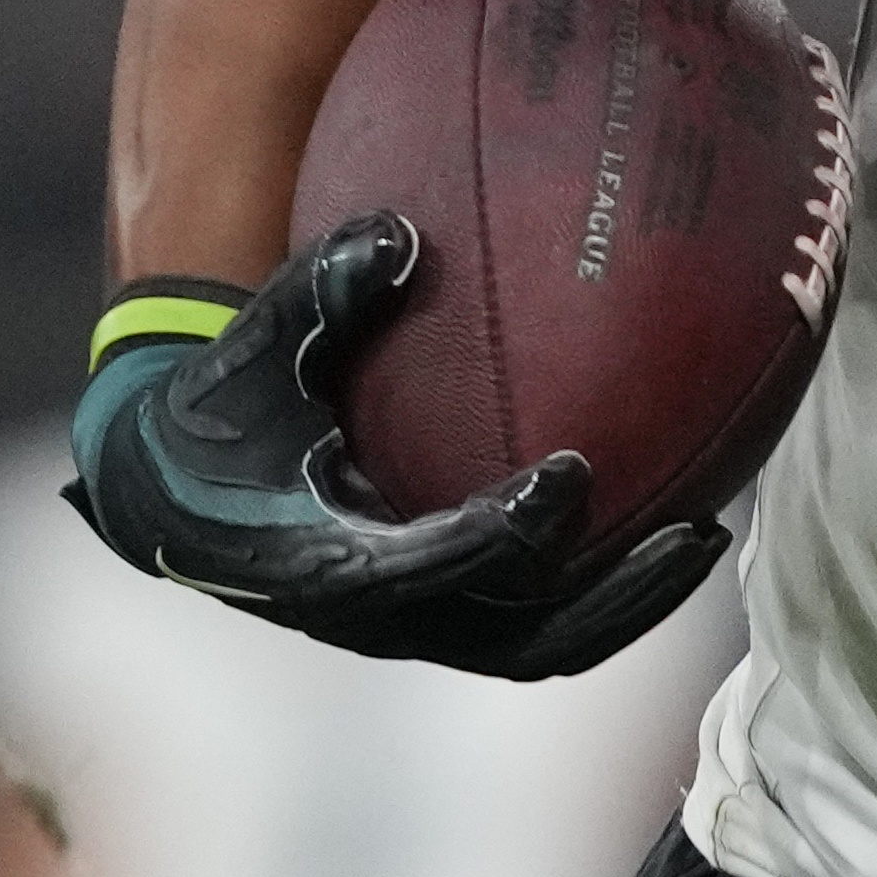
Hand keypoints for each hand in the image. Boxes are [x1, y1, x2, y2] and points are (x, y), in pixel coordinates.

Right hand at [67, 214, 724, 678]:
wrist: (169, 492)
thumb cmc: (221, 406)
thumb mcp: (254, 347)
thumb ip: (318, 290)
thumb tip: (397, 232)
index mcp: (328, 567)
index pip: (437, 567)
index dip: (510, 533)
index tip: (575, 470)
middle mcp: (382, 617)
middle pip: (522, 639)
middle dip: (614, 596)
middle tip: (696, 532)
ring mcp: (416, 628)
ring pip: (544, 644)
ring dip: (629, 603)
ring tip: (708, 535)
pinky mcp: (439, 618)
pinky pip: (537, 619)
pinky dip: (601, 587)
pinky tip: (668, 520)